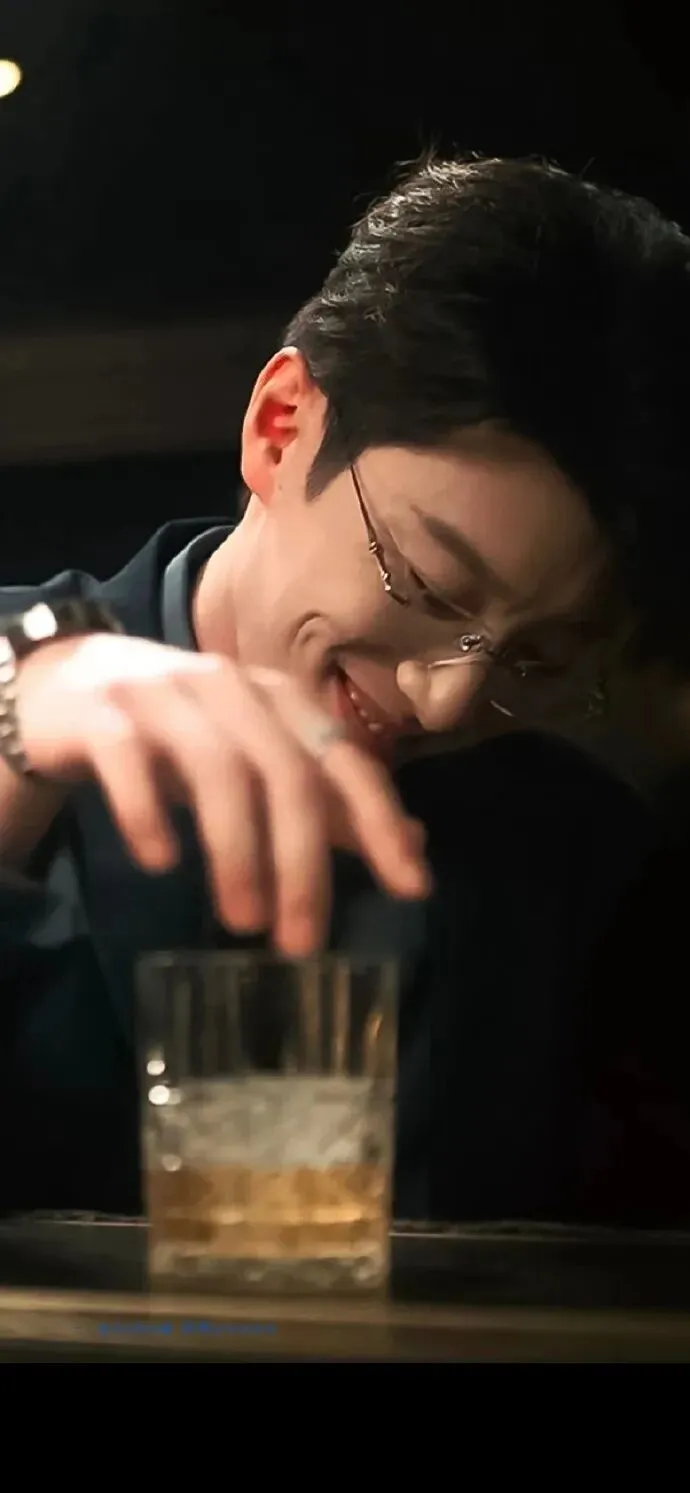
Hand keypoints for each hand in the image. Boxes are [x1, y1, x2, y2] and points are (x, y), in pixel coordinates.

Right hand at [16, 633, 431, 954]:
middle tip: (301, 942)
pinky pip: (128, 759)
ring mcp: (163, 694)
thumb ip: (328, 801)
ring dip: (237, 850)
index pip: (346, 758)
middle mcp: (230, 688)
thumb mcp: (255, 761)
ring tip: (242, 922)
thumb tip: (414, 847)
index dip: (381, 820)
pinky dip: (147, 811)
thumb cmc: (175, 733)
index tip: (410, 890)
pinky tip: (160, 862)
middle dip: (303, 861)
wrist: (61, 682)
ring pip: (217, 768)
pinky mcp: (101, 713)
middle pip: (287, 771)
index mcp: (279, 700)